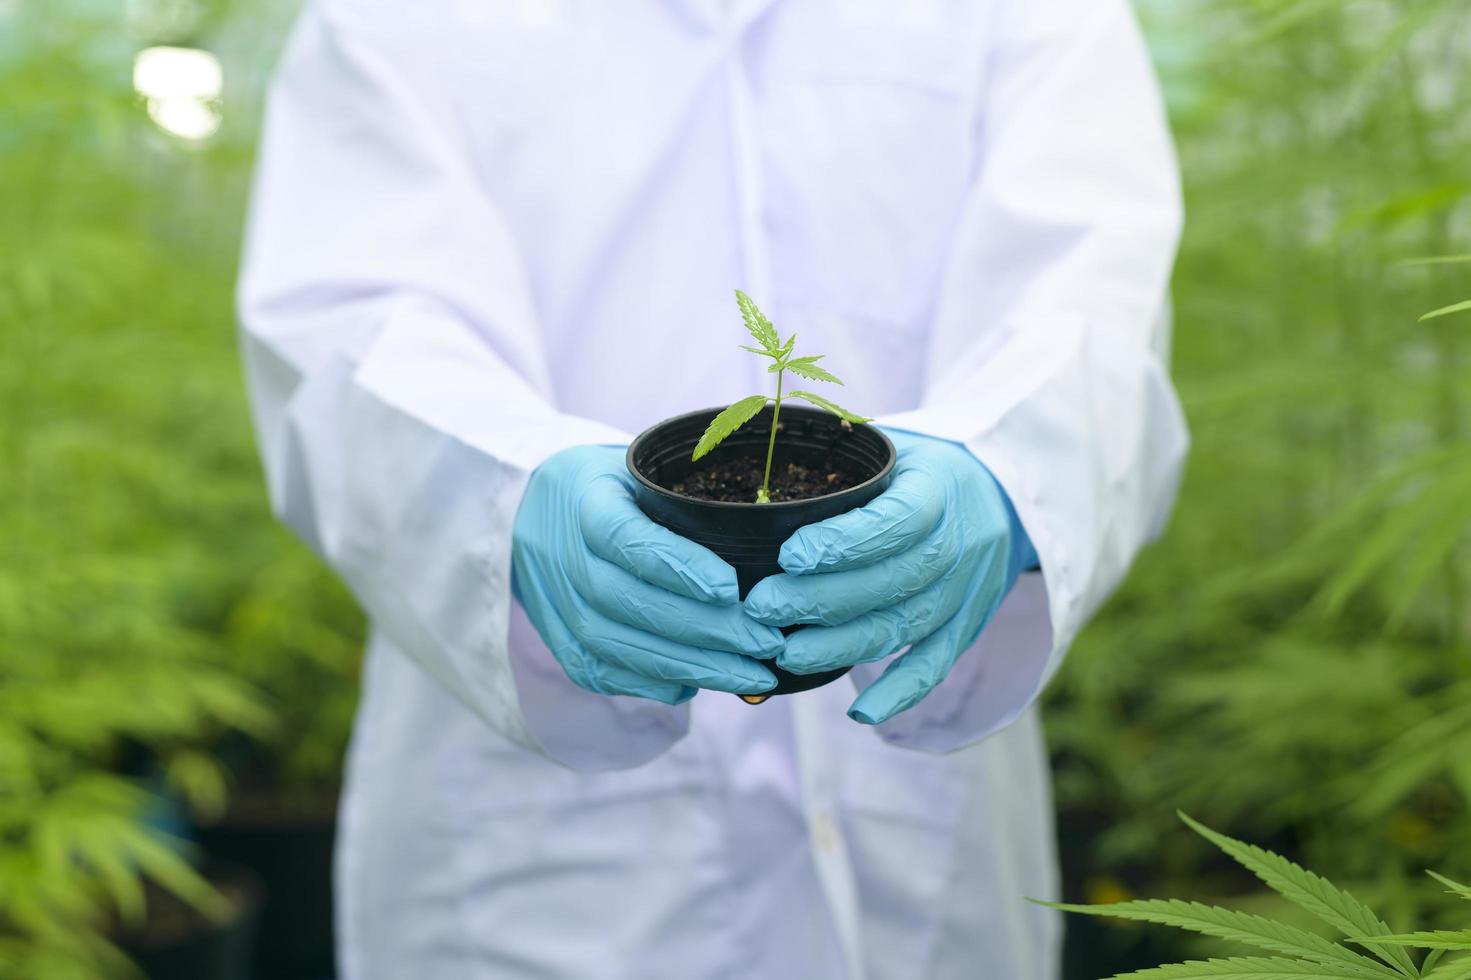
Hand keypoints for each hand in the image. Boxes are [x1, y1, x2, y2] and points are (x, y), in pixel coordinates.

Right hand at [512, 446, 780, 703]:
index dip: (676, 566)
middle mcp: (563, 555)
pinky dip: (651, 683)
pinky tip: (697, 685)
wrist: (530, 512)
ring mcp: (555, 603)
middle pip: (629, 601)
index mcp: (585, 500)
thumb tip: (761, 536)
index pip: (626, 538)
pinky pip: (602, 672)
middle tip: (765, 643)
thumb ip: (685, 497)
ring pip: (618, 645)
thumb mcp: (641, 468)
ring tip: (750, 676)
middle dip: (705, 630)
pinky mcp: (557, 640)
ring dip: (689, 666)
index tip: (730, 589)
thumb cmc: (611, 487)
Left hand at [743, 429, 1033, 724]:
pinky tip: (860, 714)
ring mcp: (963, 593)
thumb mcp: (894, 448)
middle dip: (820, 599)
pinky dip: (900, 694)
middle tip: (761, 607)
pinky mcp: (965, 629)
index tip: (789, 555)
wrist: (1003, 499)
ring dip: (842, 646)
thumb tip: (759, 483)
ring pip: (902, 627)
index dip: (842, 542)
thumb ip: (842, 466)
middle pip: (890, 581)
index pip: (894, 522)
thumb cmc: (922, 472)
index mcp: (937, 492)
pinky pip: (934, 667)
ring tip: (786, 652)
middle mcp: (956, 546)